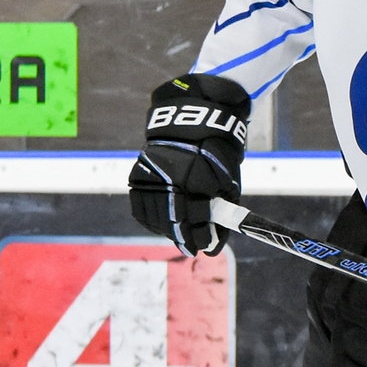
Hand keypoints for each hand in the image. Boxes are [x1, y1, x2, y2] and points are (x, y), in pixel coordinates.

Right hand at [128, 73, 250, 254]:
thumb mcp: (227, 177)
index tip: (205, 247)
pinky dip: (149, 218)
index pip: (196, 220)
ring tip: (176, 234)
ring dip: (166, 229)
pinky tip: (159, 223)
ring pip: (154, 216)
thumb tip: (216, 238)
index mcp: (196, 180)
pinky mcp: (139, 174)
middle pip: (172, 221)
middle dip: (183, 237)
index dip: (201, 237)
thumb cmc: (217, 151)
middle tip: (190, 246)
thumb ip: (221, 207)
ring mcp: (152, 177)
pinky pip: (139, 205)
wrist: (192, 119)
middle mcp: (170, 180)